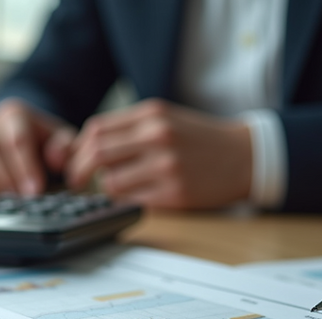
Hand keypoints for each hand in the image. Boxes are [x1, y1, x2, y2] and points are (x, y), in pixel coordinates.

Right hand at [0, 98, 75, 195]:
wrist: (26, 145)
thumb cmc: (48, 147)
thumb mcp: (66, 145)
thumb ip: (68, 149)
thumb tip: (56, 158)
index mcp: (15, 114)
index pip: (17, 140)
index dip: (26, 168)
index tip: (35, 190)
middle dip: (8, 179)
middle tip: (24, 201)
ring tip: (12, 202)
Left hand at [66, 99, 252, 209]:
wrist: (246, 156)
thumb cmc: (201, 139)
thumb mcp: (166, 119)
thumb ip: (129, 129)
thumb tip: (86, 147)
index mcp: (151, 115)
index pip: (96, 130)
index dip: (77, 149)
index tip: (75, 161)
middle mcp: (157, 136)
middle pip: (97, 154)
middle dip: (78, 171)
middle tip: (76, 182)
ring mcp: (166, 165)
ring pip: (111, 182)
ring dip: (105, 188)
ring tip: (114, 187)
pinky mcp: (175, 193)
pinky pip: (133, 201)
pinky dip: (126, 200)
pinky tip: (135, 195)